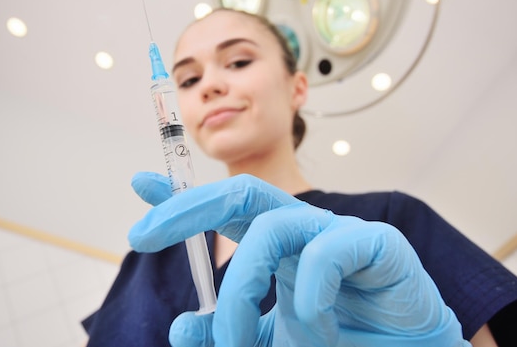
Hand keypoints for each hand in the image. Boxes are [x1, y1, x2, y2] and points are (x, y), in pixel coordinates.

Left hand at [129, 173, 469, 346]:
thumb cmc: (343, 342)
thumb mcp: (272, 344)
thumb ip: (231, 333)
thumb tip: (180, 326)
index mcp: (276, 248)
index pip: (222, 210)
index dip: (180, 197)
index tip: (138, 184)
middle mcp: (302, 231)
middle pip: (239, 194)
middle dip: (187, 206)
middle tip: (142, 235)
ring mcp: (338, 234)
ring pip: (273, 226)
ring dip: (241, 289)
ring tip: (237, 342)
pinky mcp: (378, 245)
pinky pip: (331, 249)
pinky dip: (309, 290)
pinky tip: (312, 321)